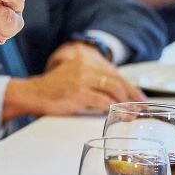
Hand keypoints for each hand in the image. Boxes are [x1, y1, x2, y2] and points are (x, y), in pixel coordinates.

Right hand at [3, 42, 144, 119]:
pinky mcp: (79, 93)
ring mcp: (82, 79)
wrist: (32, 93)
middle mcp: (84, 66)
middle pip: (117, 80)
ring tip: (131, 113)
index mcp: (85, 59)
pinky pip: (103, 102)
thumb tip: (118, 92)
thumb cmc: (54, 89)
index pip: (114, 72)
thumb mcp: (74, 75)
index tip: (140, 97)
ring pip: (113, 89)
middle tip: (141, 107)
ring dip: (125, 103)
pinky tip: (116, 115)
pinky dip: (112, 109)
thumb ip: (92, 78)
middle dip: (132, 95)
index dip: (130, 86)